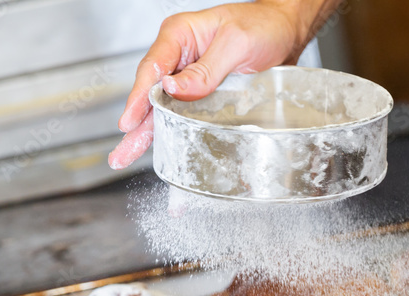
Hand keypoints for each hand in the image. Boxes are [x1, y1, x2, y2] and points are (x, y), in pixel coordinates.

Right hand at [109, 0, 332, 169]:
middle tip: (120, 153)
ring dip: (148, 132)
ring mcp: (191, 75)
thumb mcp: (235, 44)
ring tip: (127, 156)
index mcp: (180, 35)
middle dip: (135, 124)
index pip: (152, 69)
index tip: (129, 122)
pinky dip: (173, 130)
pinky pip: (185, 113)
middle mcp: (181, 55)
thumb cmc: (263, 26)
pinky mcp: (205, 92)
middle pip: (151, 93)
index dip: (138, 99)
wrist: (288, 32)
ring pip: (163, 107)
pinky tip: (163, 147)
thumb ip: (206, 69)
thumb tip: (172, 88)